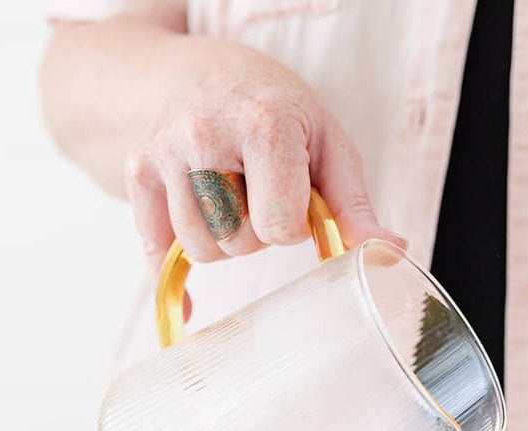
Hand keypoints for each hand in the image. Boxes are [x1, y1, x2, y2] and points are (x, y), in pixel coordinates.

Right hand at [122, 37, 402, 266]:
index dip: (292, 225)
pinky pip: (157, 253)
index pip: (280, 228)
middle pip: (239, 243)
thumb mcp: (325, 141)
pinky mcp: (135, 173)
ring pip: (200, 251)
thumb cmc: (272, 108)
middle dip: (255, 231)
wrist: (196, 72)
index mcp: (264, 124)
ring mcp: (164, 154)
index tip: (292, 196)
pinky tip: (189, 252)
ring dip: (222, 240)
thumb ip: (354, 205)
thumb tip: (392, 253)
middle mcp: (206, 136)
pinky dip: (176, 263)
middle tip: (257, 191)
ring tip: (228, 197)